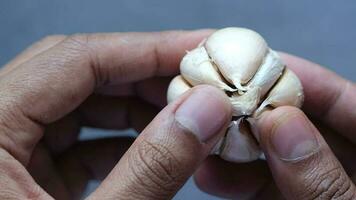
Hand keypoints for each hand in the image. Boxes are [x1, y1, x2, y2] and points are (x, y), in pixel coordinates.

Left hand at [0, 30, 232, 198]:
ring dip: (139, 108)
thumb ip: (149, 169)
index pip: (77, 58)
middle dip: (148, 77)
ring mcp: (8, 147)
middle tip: (201, 84)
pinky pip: (78, 138)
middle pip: (80, 73)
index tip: (202, 48)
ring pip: (82, 104)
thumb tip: (206, 110)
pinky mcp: (24, 170)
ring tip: (187, 116)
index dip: (148, 49)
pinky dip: (122, 140)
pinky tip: (158, 148)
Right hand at [194, 53, 355, 198]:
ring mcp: (315, 187)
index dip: (310, 81)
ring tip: (208, 136)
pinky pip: (265, 188)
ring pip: (277, 158)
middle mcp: (345, 169)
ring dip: (239, 147)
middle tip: (226, 98)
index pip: (347, 104)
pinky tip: (211, 174)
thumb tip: (281, 124)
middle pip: (302, 126)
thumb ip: (321, 178)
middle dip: (262, 112)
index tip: (270, 66)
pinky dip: (238, 181)